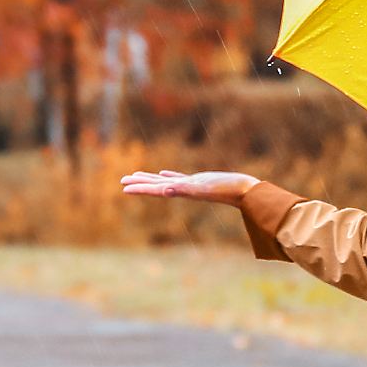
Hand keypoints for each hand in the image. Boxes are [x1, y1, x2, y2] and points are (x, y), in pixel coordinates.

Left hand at [119, 168, 259, 207]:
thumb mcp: (203, 189)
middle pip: (156, 186)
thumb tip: (165, 190)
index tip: (123, 187)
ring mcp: (190, 185)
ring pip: (165, 181)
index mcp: (181, 191)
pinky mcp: (198, 181)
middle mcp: (183, 189)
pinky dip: (169, 175)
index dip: (140, 188)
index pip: (156, 190)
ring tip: (136, 176)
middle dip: (139, 183)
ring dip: (151, 179)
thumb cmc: (226, 190)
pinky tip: (163, 174)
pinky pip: (179, 178)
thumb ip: (184, 189)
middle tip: (122, 181)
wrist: (244, 191)